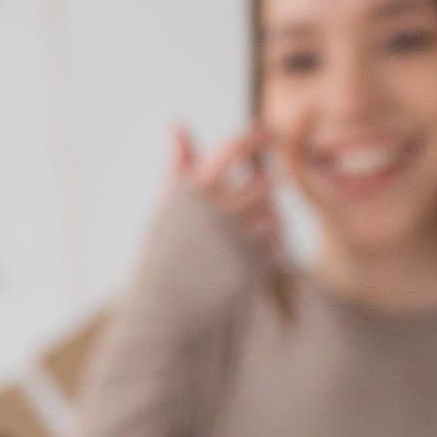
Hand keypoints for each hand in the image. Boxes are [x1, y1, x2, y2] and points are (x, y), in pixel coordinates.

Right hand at [172, 122, 282, 261]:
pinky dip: (264, 252)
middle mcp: (213, 208)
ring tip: (237, 244)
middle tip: (242, 219)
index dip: (258, 135)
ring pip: (273, 214)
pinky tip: (239, 265)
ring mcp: (234, 237)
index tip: (272, 133)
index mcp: (189, 190)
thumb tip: (177, 123)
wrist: (162, 313)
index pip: (234, 147)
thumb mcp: (165, 210)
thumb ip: (179, 167)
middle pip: (263, 184)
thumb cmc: (161, 260)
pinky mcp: (251, 264)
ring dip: (264, 225)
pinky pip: (274, 245)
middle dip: (260, 199)